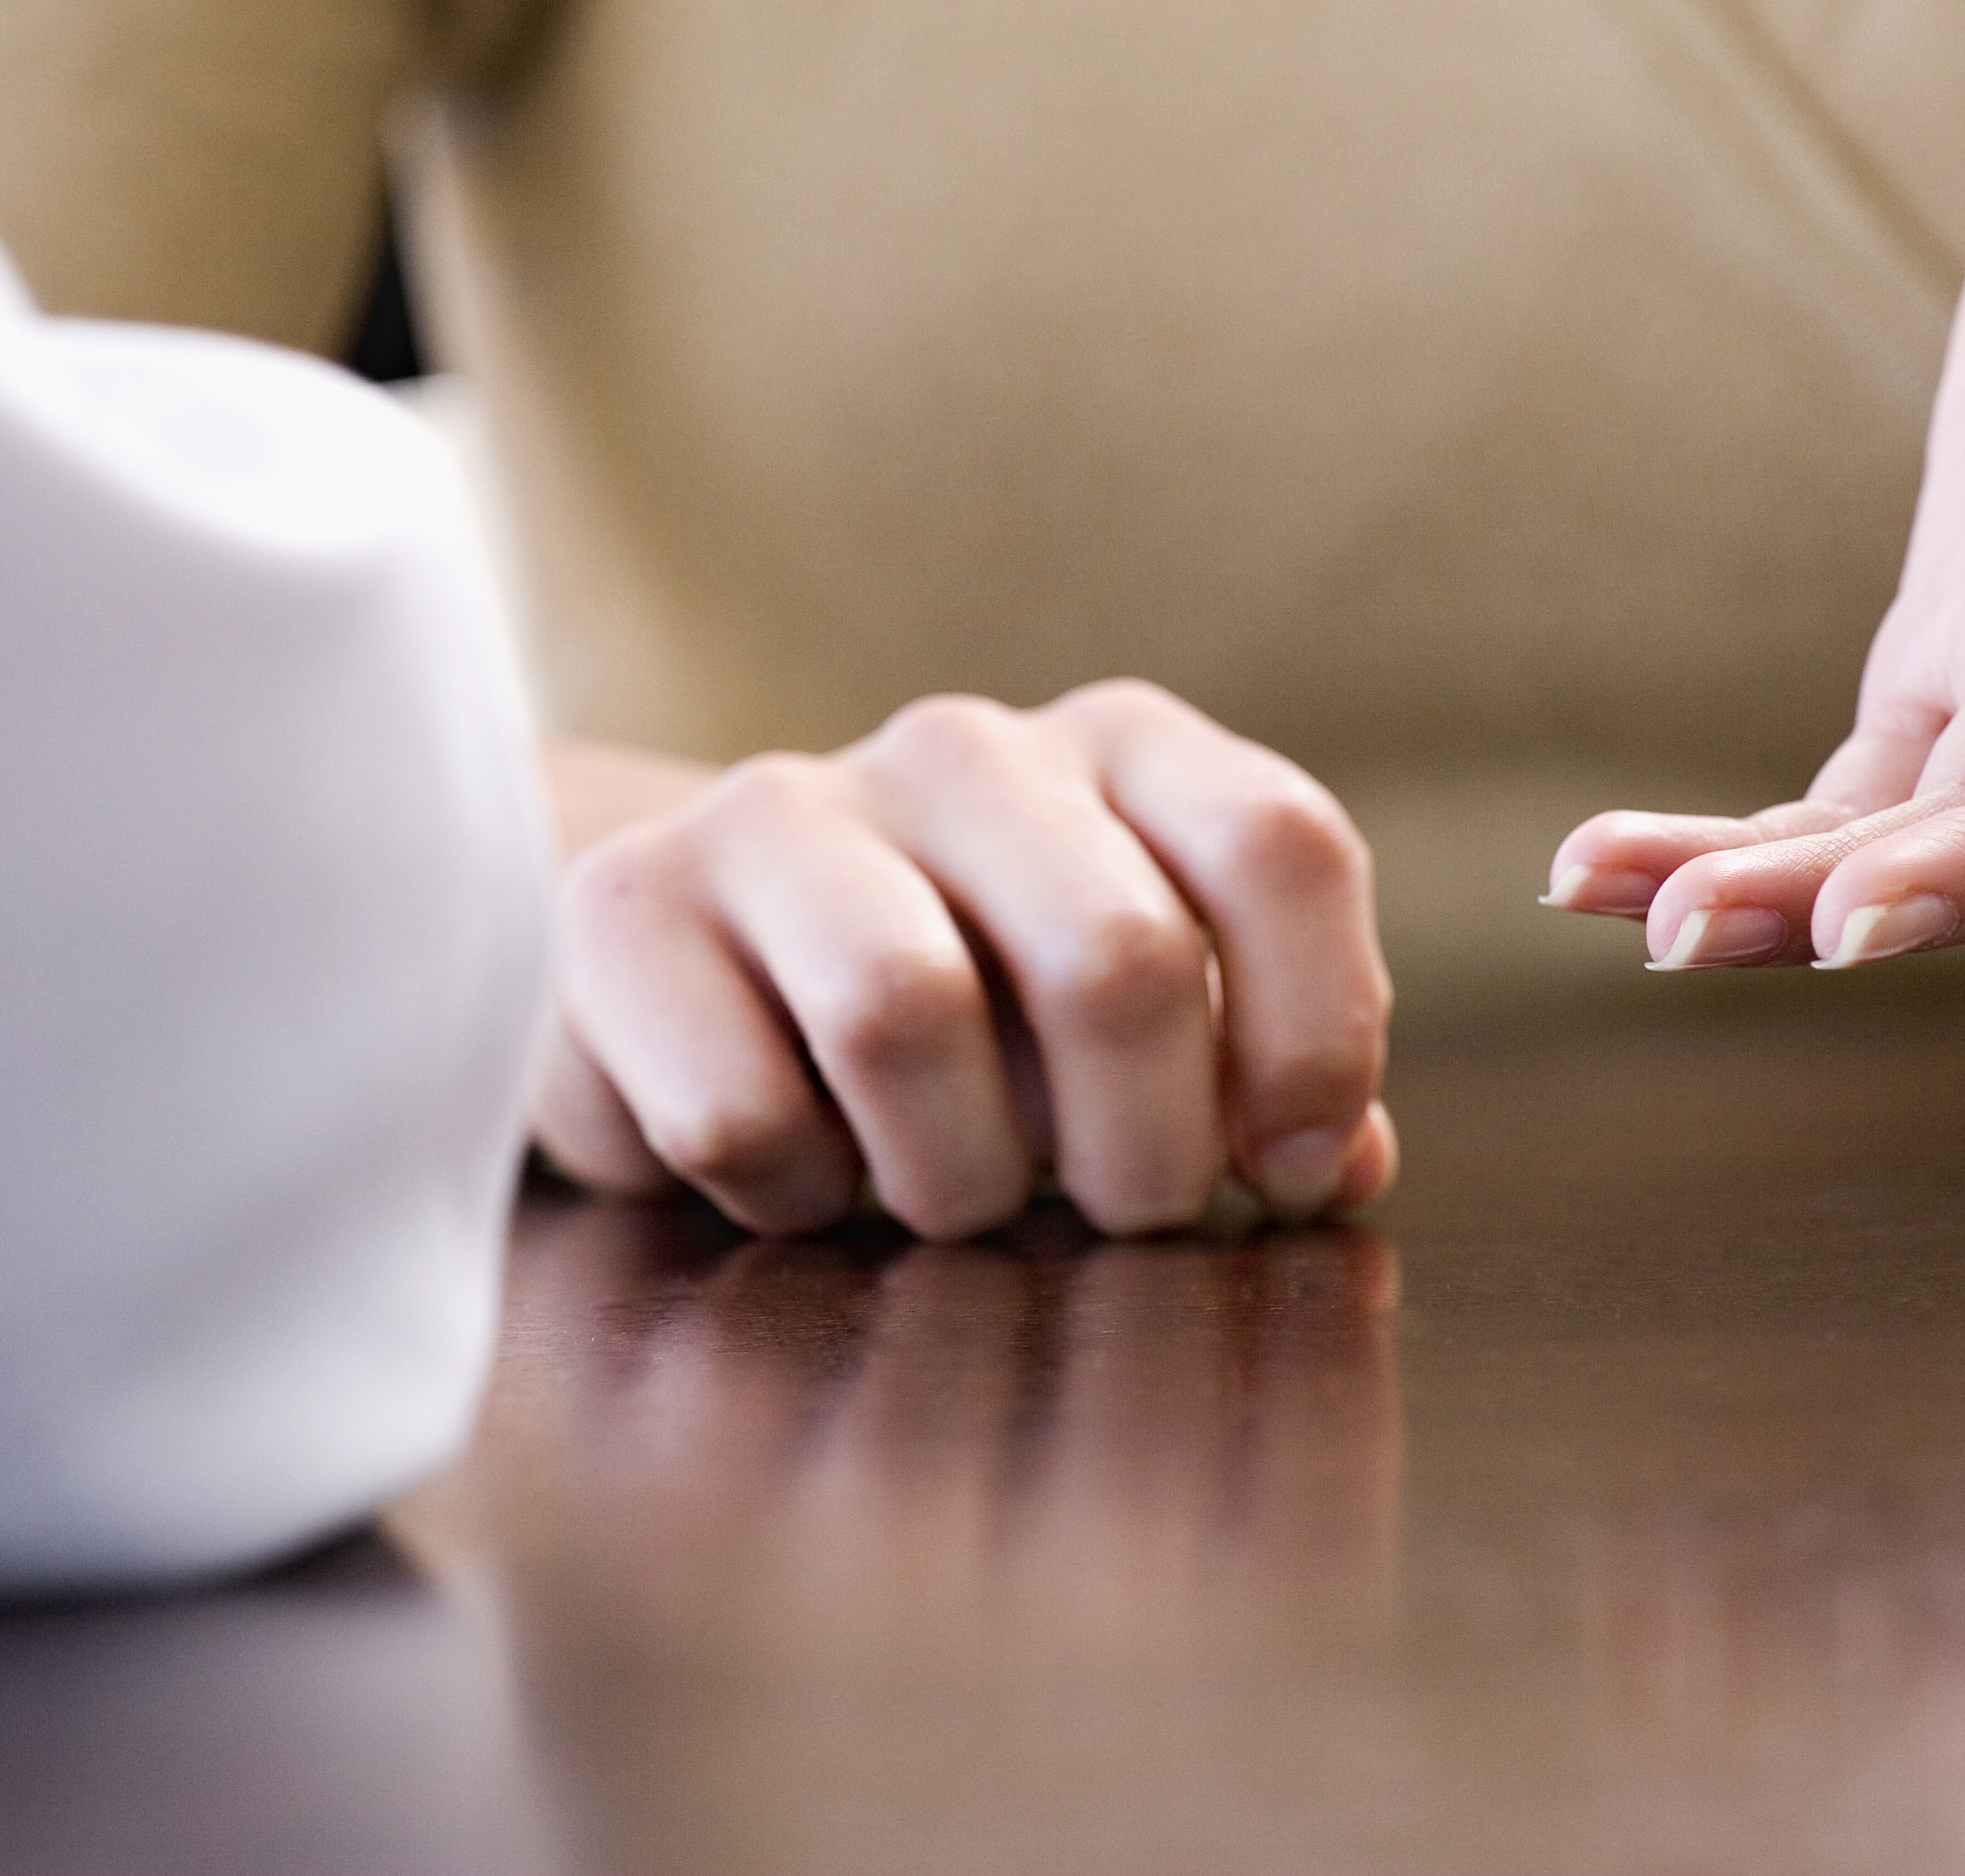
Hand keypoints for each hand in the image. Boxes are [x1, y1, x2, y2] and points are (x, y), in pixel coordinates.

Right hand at [530, 680, 1395, 1238]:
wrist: (701, 979)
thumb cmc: (987, 1023)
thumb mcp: (1149, 1037)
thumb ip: (1264, 1082)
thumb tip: (1338, 1161)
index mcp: (1126, 750)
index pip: (1280, 847)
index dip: (1315, 1037)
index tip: (1286, 1169)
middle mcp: (964, 750)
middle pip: (1116, 959)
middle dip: (1140, 1153)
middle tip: (1112, 1214)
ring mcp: (783, 809)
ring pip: (907, 1021)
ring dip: (954, 1180)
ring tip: (947, 1195)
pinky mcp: (626, 906)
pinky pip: (740, 1110)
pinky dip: (794, 1196)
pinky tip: (804, 1172)